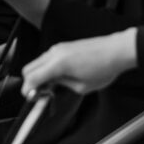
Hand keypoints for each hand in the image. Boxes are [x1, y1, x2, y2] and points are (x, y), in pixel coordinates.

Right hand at [21, 30, 136, 100]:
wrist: (116, 50)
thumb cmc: (104, 68)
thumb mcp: (82, 87)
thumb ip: (62, 86)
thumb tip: (51, 87)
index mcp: (58, 64)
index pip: (31, 77)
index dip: (28, 90)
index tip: (31, 98)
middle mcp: (55, 53)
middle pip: (28, 68)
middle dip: (31, 82)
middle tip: (41, 93)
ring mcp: (59, 48)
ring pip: (37, 62)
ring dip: (39, 74)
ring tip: (53, 85)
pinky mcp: (64, 46)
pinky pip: (47, 58)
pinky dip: (46, 68)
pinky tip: (59, 76)